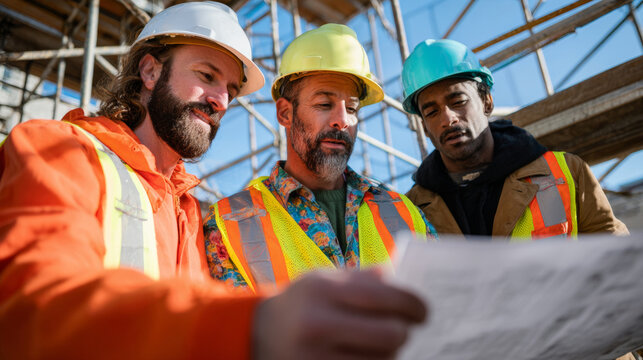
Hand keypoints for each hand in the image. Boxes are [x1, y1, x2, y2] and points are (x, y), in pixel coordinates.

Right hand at [252, 269, 426, 359]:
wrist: (259, 335)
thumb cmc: (302, 304)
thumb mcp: (323, 280)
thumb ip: (361, 278)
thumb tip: (400, 278)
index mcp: (322, 290)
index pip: (385, 297)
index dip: (414, 305)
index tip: (422, 312)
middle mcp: (318, 324)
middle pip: (390, 334)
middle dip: (404, 332)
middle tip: (403, 329)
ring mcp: (316, 357)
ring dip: (390, 353)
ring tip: (380, 343)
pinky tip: (367, 356)